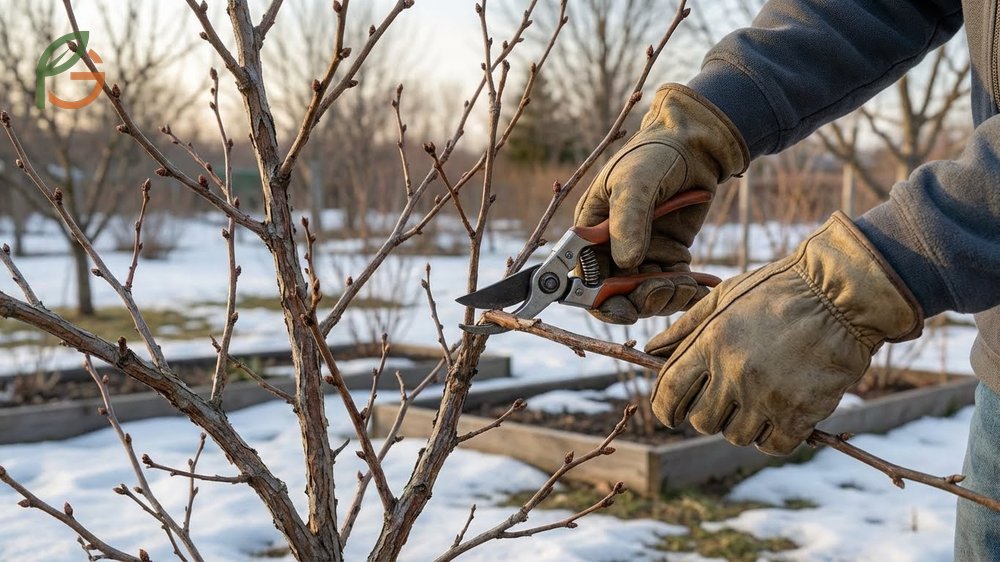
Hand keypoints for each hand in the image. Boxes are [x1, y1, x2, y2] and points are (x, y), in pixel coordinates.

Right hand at [574, 84, 747, 323]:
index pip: (585, 276)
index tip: (622, 306)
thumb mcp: (635, 183)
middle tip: (663, 290)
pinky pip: (672, 285)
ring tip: (686, 285)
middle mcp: (612, 247)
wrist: (696, 145)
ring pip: (646, 294)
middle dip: (638, 300)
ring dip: (665, 297)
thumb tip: (625, 264)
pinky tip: (702, 289)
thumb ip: (627, 223)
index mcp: (591, 231)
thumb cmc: (654, 155)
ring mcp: (641, 253)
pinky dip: (686, 292)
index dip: (598, 298)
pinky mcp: (669, 255)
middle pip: (616, 293)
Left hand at [645, 213, 922, 454]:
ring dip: (740, 425)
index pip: (669, 394)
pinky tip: (778, 417)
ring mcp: (768, 396)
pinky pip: (772, 446)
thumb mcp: (724, 297)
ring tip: (755, 401)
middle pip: (701, 421)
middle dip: (707, 413)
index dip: (664, 409)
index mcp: (710, 344)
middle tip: (723, 399)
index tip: (670, 412)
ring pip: (735, 436)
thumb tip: (650, 350)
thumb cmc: (779, 289)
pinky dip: (772, 438)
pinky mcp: (801, 412)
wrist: (842, 294)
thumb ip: (684, 327)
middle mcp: (734, 374)